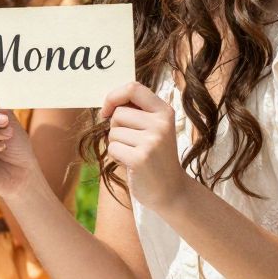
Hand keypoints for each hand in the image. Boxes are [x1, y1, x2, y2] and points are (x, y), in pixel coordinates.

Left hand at [99, 82, 186, 210]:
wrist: (171, 190)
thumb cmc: (155, 157)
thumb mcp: (154, 128)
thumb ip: (137, 112)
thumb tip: (108, 103)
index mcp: (164, 111)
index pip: (133, 88)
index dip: (113, 96)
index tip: (107, 111)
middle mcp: (161, 123)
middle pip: (118, 113)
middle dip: (116, 128)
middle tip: (132, 143)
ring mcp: (152, 141)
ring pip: (113, 132)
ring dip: (117, 145)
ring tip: (134, 154)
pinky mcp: (141, 158)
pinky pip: (113, 148)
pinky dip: (116, 157)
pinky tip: (131, 164)